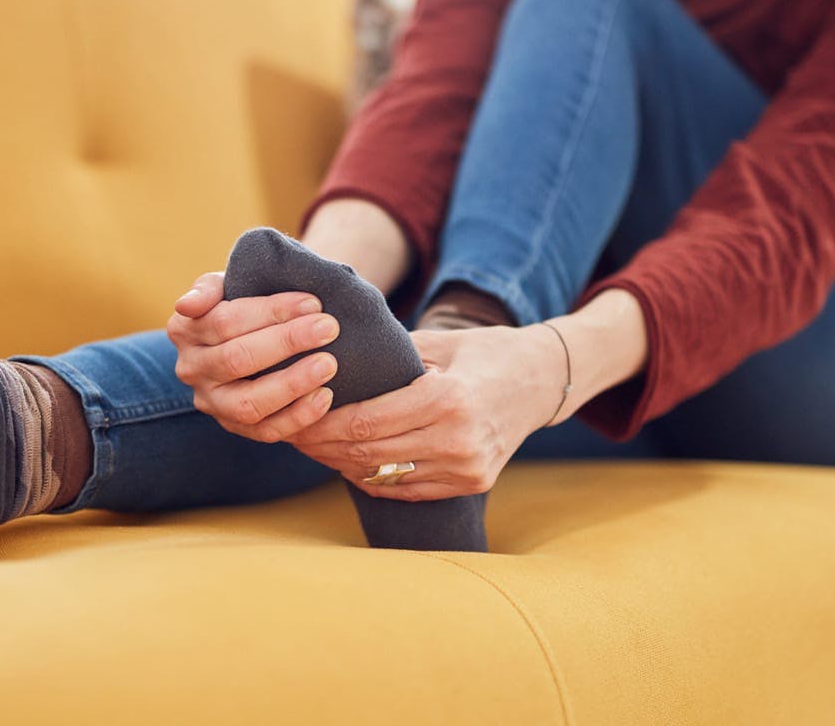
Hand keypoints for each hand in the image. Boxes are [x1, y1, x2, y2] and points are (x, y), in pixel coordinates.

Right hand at [167, 272, 341, 442]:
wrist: (250, 336)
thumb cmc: (242, 304)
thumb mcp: (224, 286)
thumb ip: (207, 288)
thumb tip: (186, 305)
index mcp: (184, 330)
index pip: (225, 321)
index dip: (270, 312)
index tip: (313, 302)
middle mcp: (191, 370)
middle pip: (237, 359)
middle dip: (287, 342)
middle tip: (328, 328)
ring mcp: (212, 404)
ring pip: (249, 402)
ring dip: (292, 384)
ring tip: (329, 364)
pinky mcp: (236, 427)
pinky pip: (266, 430)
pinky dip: (298, 416)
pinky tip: (325, 397)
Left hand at [288, 325, 567, 500]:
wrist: (542, 379)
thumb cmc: (484, 351)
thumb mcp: (439, 343)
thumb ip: (389, 355)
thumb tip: (330, 359)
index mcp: (445, 399)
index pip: (365, 424)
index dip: (322, 426)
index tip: (295, 418)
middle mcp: (457, 440)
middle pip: (368, 455)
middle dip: (324, 447)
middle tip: (293, 435)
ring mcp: (467, 468)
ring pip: (384, 477)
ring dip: (342, 466)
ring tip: (314, 450)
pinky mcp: (472, 484)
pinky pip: (408, 490)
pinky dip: (373, 480)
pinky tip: (349, 465)